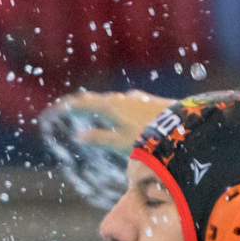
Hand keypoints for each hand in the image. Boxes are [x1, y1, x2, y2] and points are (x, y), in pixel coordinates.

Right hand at [45, 89, 171, 153]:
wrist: (183, 127)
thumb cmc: (147, 137)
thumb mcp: (119, 142)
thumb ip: (98, 139)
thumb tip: (78, 136)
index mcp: (111, 106)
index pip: (83, 103)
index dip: (67, 107)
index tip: (55, 110)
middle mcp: (124, 98)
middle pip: (99, 101)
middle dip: (84, 106)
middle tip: (73, 110)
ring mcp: (139, 99)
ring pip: (115, 103)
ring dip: (102, 108)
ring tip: (97, 114)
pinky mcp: (152, 104)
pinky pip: (127, 106)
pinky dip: (117, 111)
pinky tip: (123, 118)